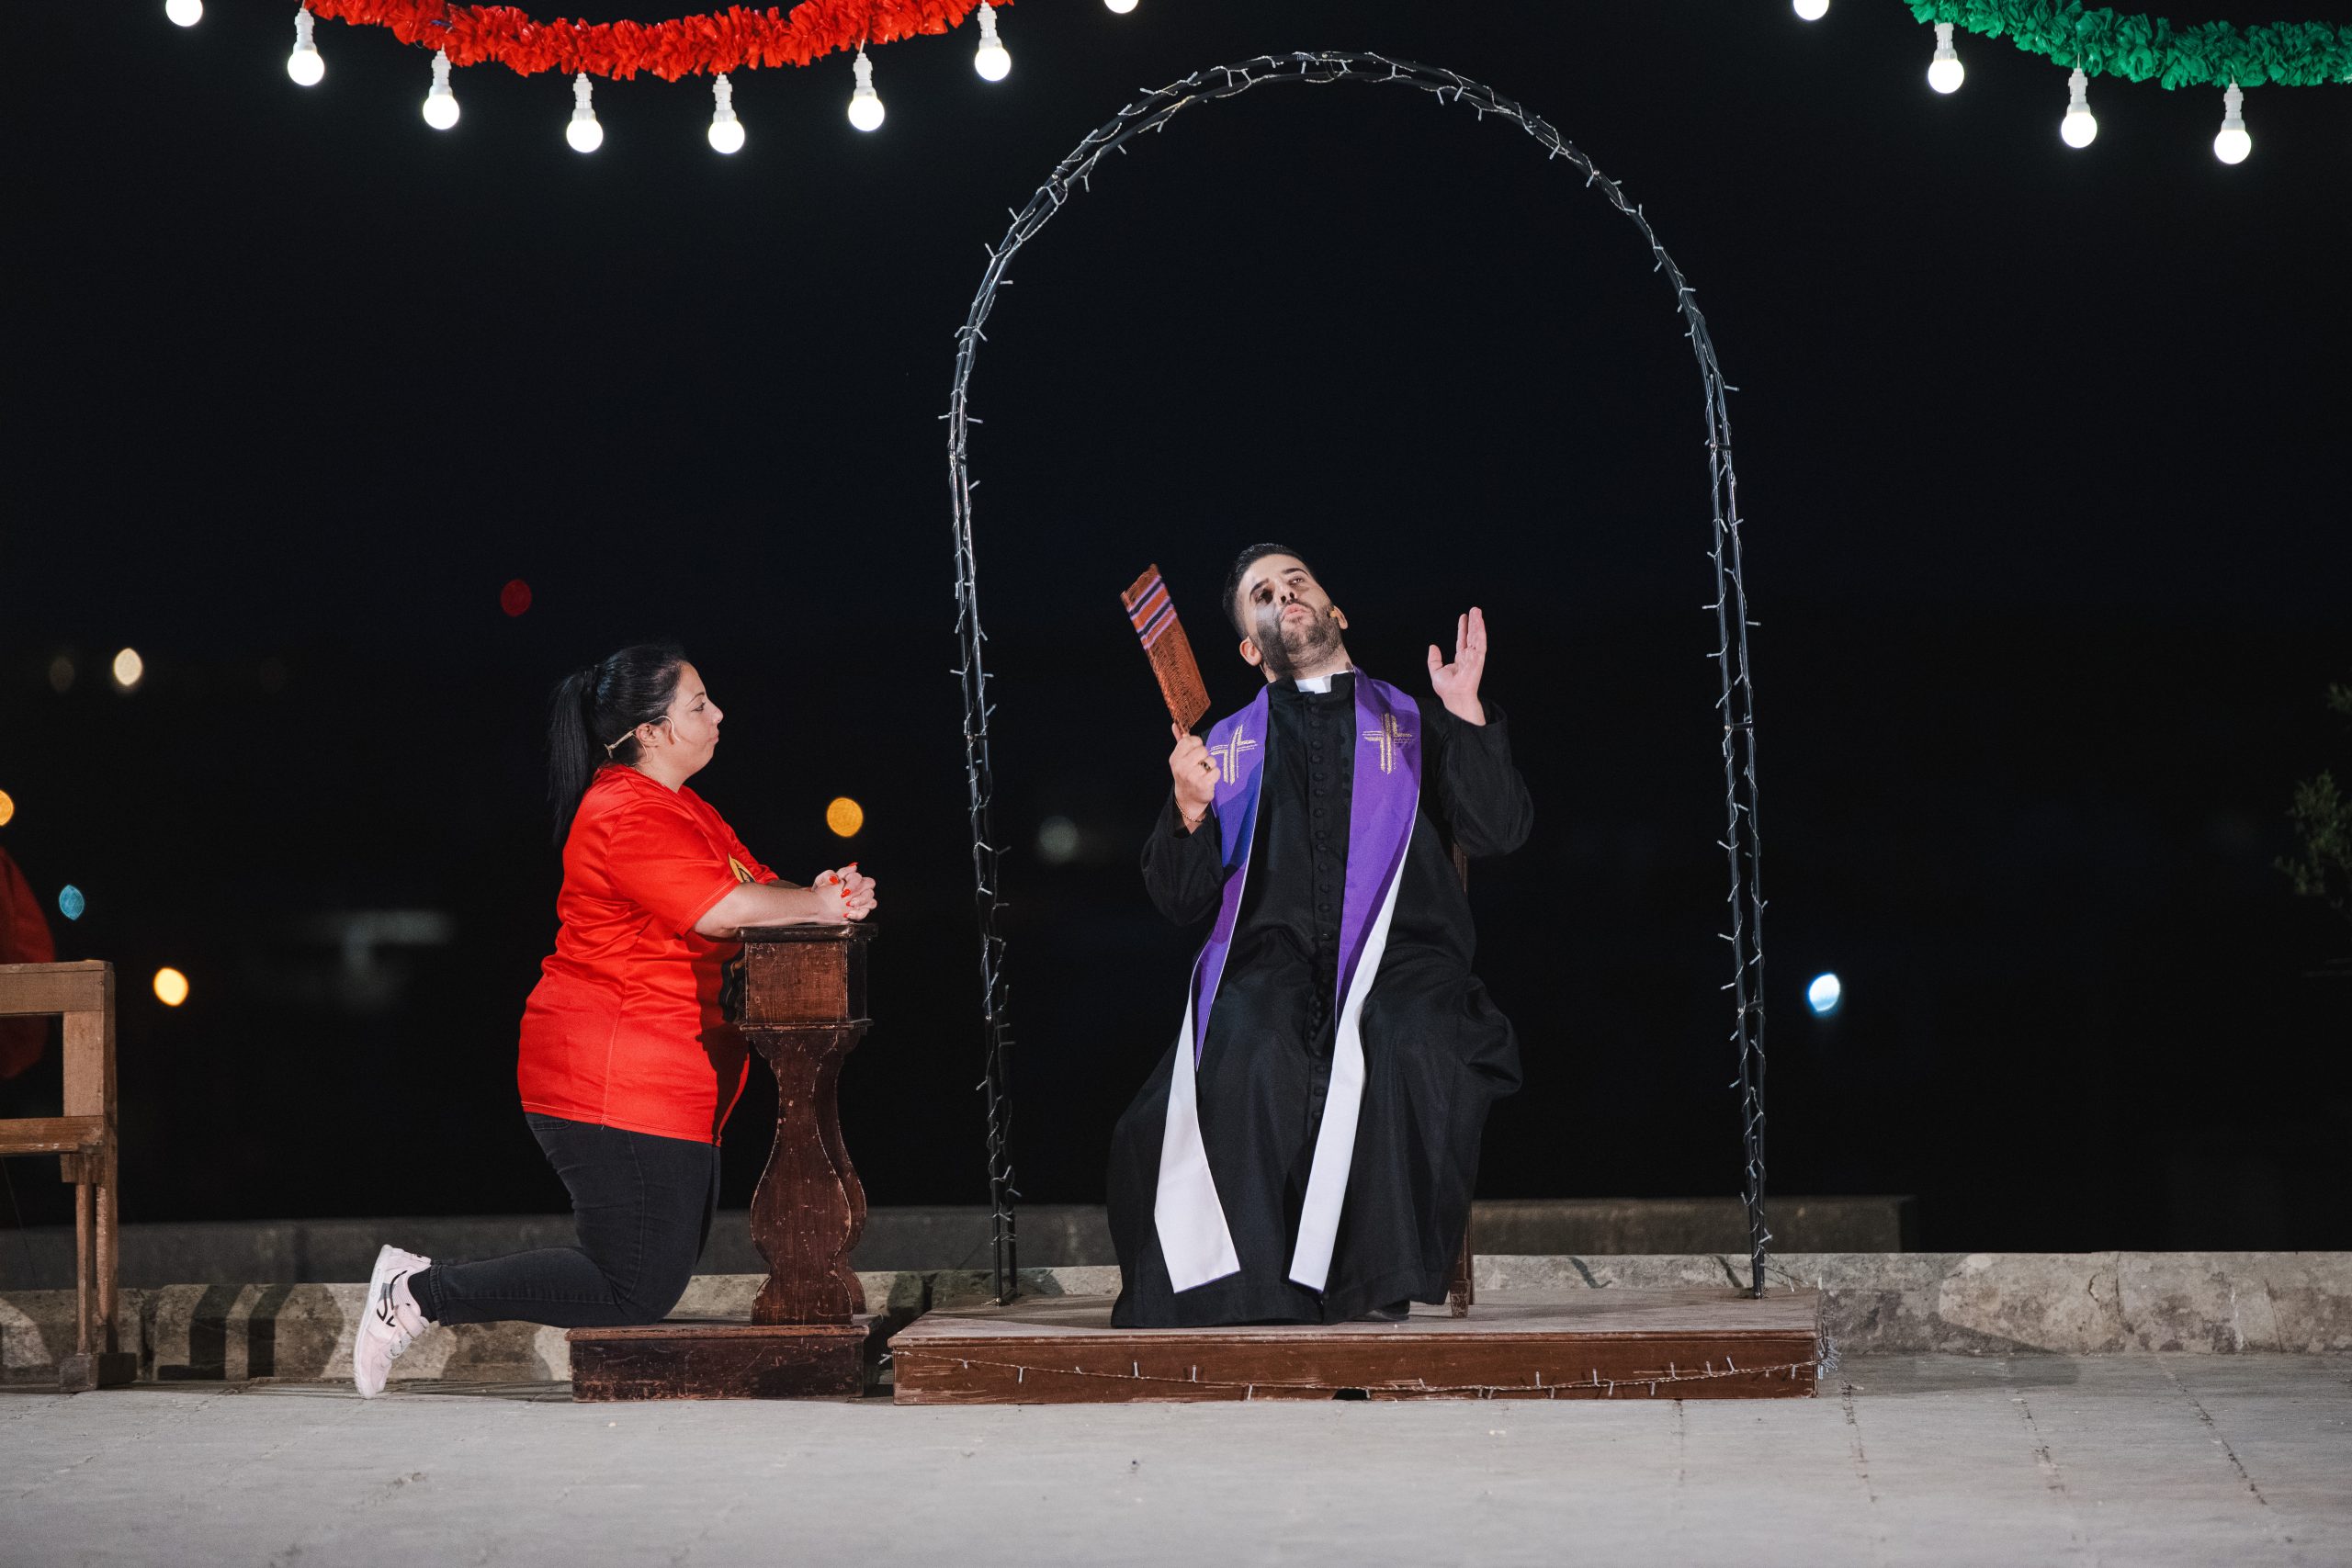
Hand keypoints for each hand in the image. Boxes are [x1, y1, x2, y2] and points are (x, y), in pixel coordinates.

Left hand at [816, 864, 878, 921]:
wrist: (816, 906)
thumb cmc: (820, 892)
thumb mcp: (820, 881)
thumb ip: (828, 875)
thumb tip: (836, 876)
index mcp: (849, 878)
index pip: (857, 876)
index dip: (853, 883)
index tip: (844, 890)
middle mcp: (857, 888)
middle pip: (869, 884)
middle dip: (860, 890)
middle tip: (848, 898)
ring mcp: (859, 899)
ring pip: (871, 897)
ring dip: (862, 901)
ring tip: (849, 906)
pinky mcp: (858, 910)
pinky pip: (866, 911)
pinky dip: (859, 913)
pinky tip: (849, 914)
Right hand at [1169, 722, 1215, 830]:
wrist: (1188, 799)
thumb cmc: (1186, 774)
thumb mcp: (1180, 758)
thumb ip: (1180, 741)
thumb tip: (1175, 724)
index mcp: (1175, 758)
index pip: (1189, 741)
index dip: (1197, 744)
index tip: (1196, 751)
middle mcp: (1181, 767)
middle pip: (1203, 750)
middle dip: (1205, 756)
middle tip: (1200, 765)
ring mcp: (1192, 777)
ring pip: (1211, 761)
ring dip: (1211, 767)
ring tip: (1204, 773)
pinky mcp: (1203, 785)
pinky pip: (1217, 771)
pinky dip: (1215, 775)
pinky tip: (1209, 779)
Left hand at [1427, 606, 1487, 724]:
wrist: (1454, 696)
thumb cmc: (1447, 689)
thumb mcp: (1435, 671)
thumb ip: (1434, 659)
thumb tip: (1433, 646)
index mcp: (1460, 659)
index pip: (1462, 640)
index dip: (1463, 628)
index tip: (1464, 617)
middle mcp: (1469, 656)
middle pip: (1471, 635)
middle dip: (1473, 623)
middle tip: (1474, 609)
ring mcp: (1475, 657)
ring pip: (1477, 637)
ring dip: (1478, 624)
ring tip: (1477, 611)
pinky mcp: (1479, 659)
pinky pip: (1480, 642)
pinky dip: (1480, 632)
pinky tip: (1480, 622)